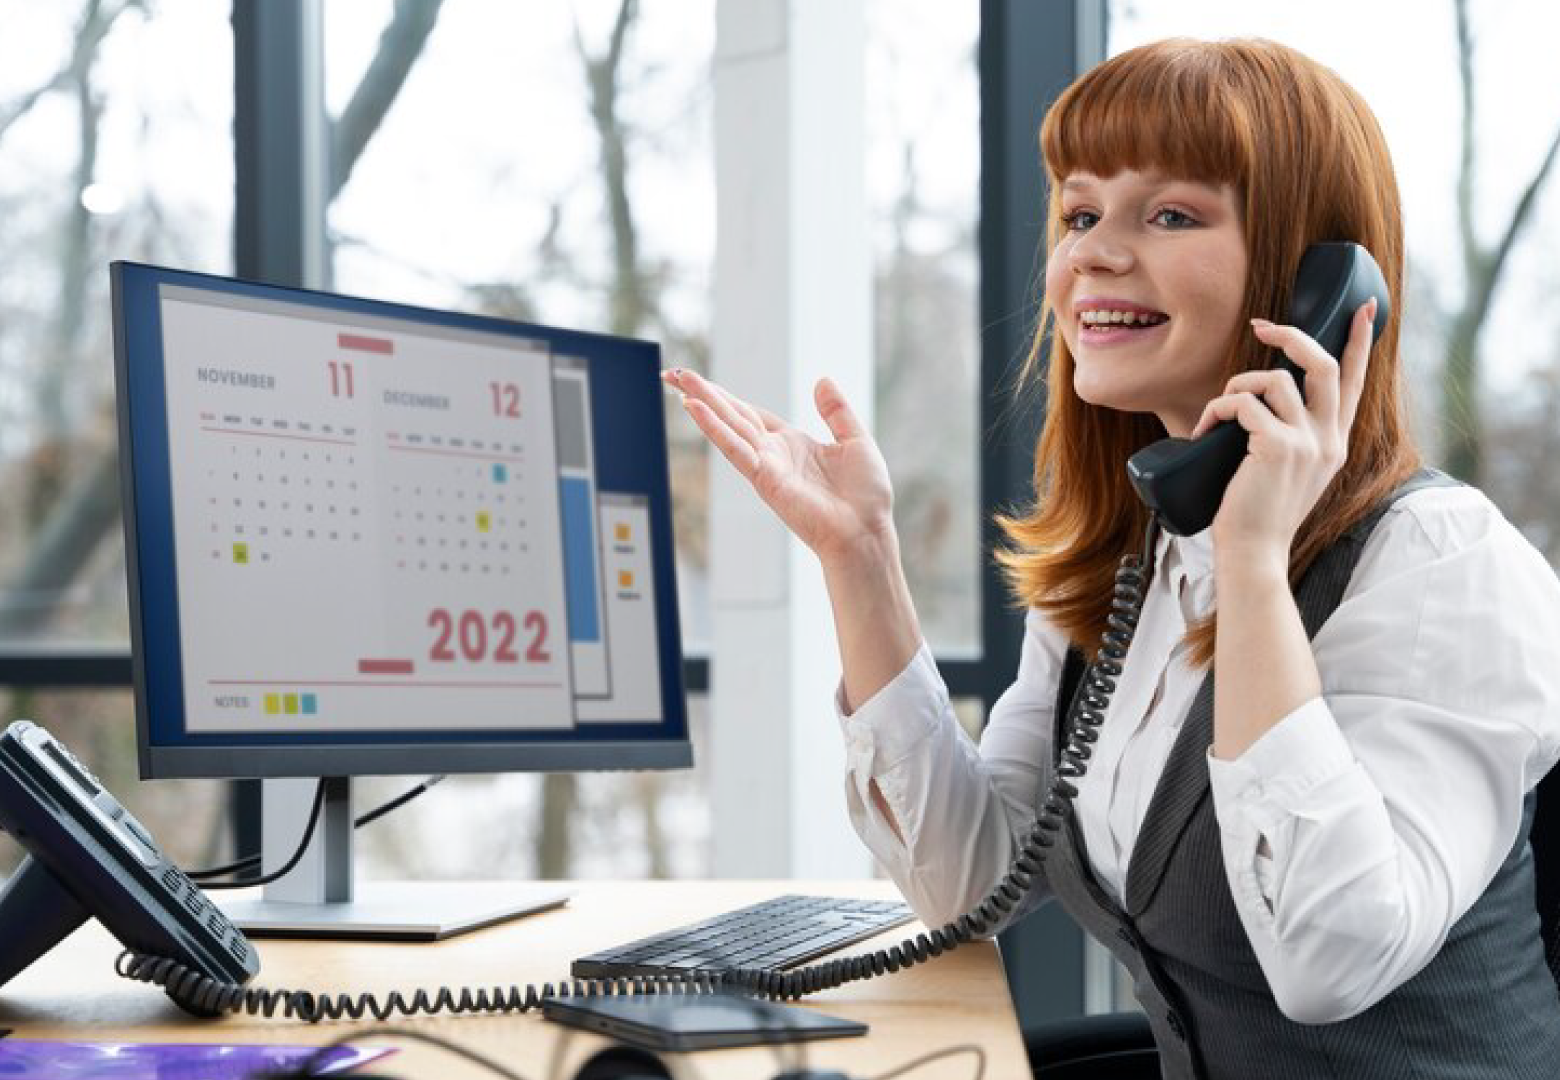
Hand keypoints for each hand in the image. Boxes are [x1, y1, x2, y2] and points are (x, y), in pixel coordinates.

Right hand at [665, 368, 895, 567]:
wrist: (865, 531)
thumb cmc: (865, 497)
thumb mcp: (855, 440)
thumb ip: (836, 411)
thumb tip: (822, 381)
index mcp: (791, 444)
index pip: (750, 414)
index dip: (726, 397)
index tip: (702, 382)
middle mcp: (773, 454)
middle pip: (732, 416)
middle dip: (704, 393)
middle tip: (675, 373)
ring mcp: (766, 466)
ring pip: (728, 427)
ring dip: (703, 403)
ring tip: (678, 380)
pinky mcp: (765, 479)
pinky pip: (735, 448)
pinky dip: (714, 427)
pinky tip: (695, 407)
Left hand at [1188, 298, 1376, 562]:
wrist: (1254, 552)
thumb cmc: (1258, 513)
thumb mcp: (1288, 471)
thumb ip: (1291, 437)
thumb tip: (1261, 401)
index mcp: (1334, 443)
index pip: (1355, 382)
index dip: (1361, 342)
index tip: (1366, 310)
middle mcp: (1328, 439)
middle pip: (1324, 364)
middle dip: (1291, 336)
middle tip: (1262, 326)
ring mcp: (1307, 443)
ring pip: (1275, 380)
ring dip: (1237, 384)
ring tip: (1218, 411)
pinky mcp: (1277, 448)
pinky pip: (1243, 404)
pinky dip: (1217, 409)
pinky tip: (1204, 431)